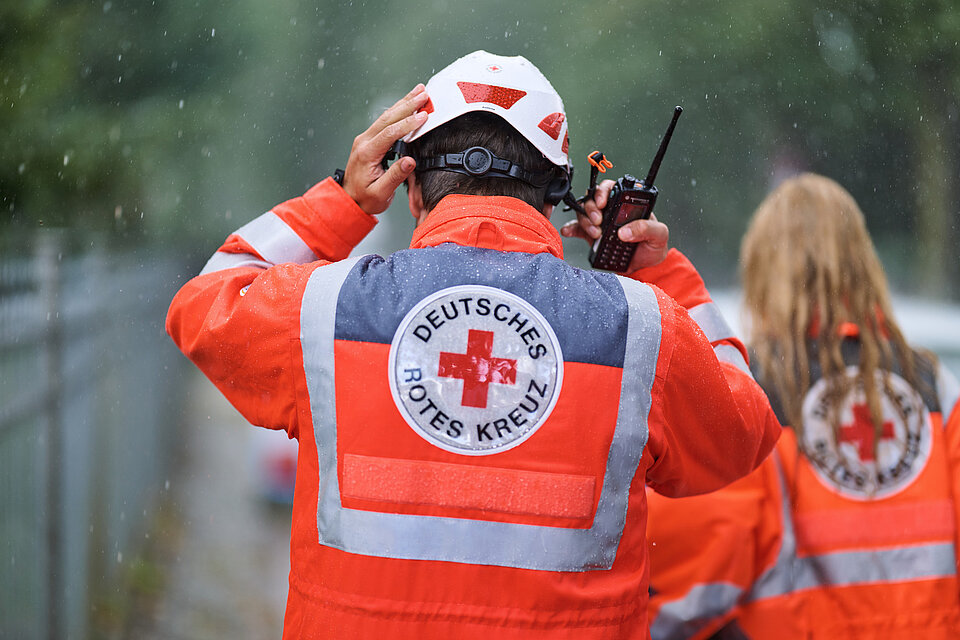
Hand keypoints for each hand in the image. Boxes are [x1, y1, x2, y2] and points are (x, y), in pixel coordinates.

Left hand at [341, 84, 429, 214]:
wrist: (350, 199)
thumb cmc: (365, 198)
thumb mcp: (381, 193)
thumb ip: (395, 176)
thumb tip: (410, 161)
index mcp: (367, 153)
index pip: (390, 133)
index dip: (408, 124)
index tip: (423, 117)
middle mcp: (364, 142)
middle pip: (388, 118)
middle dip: (407, 104)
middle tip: (424, 94)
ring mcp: (366, 139)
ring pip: (386, 116)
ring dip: (403, 103)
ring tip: (419, 91)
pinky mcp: (369, 139)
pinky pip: (385, 122)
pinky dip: (398, 111)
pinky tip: (407, 104)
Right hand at [560, 179, 669, 271]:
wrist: (645, 268)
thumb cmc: (653, 247)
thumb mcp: (659, 234)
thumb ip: (646, 228)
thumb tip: (625, 231)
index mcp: (627, 204)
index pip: (611, 188)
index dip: (603, 191)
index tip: (603, 203)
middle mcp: (611, 211)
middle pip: (593, 198)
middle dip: (592, 208)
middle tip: (599, 220)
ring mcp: (600, 223)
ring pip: (583, 213)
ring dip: (585, 221)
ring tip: (596, 233)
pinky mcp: (591, 237)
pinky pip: (576, 229)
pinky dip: (571, 229)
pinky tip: (569, 231)